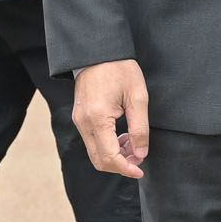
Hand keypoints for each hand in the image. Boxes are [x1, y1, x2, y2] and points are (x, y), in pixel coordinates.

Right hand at [73, 59, 149, 177]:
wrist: (98, 51)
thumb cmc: (119, 69)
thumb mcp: (138, 97)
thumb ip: (140, 128)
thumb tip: (141, 153)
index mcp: (98, 118)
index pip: (109, 157)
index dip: (126, 168)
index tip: (140, 170)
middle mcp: (84, 122)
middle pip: (99, 160)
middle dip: (120, 165)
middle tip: (139, 157)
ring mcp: (79, 120)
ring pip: (95, 152)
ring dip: (114, 155)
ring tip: (133, 142)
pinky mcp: (79, 117)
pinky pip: (92, 141)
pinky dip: (107, 146)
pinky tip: (122, 135)